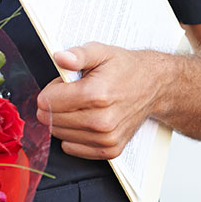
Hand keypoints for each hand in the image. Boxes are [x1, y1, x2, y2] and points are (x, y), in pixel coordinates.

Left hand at [37, 42, 157, 159]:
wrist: (153, 86)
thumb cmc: (125, 69)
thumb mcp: (101, 51)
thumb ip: (78, 54)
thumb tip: (60, 57)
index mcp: (96, 95)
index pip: (48, 102)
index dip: (50, 90)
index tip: (61, 84)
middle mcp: (101, 121)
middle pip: (51, 119)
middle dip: (55, 105)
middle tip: (72, 92)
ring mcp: (106, 138)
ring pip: (60, 134)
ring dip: (63, 120)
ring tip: (82, 104)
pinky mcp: (110, 149)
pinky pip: (72, 147)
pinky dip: (73, 134)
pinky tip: (85, 119)